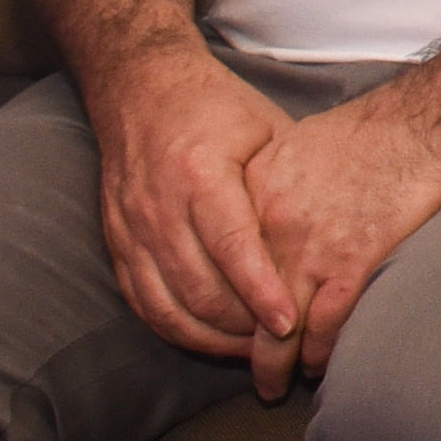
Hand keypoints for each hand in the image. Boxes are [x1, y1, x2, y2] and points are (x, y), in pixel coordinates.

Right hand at [84, 42, 298, 358]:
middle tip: (281, 346)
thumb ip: (285, 185)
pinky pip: (143, 302)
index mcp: (200, 173)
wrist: (142, 89)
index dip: (260, 290)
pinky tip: (210, 338)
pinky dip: (176, 328)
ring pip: (168, 305)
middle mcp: (159, 206)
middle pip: (200, 287)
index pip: (231, 246)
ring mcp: (131, 229)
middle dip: (241, 326)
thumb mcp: (265, 130)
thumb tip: (323, 239)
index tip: (287, 324)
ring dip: (211, 337)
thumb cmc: (218, 109)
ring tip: (252, 350)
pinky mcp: (117, 244)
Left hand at [234, 89, 440, 398]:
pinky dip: (320, 352)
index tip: (227, 325)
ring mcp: (308, 249)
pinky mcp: (351, 265)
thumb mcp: (295, 145)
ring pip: (276, 330)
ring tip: (275, 385)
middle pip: (239, 306)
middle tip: (243, 370)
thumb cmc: (370, 130)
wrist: (421, 125)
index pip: (220, 266)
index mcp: (252, 194)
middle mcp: (269, 228)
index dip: (222, 304)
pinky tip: (319, 364)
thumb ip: (268, 187)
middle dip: (239, 347)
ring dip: (275, 366)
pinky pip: (324, 328)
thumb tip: (259, 218)